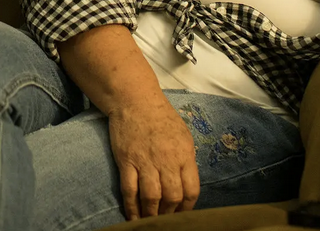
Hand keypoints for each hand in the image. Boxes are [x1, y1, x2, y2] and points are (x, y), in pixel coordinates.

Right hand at [108, 96, 200, 219]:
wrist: (135, 100)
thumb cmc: (161, 116)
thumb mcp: (183, 135)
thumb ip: (186, 159)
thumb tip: (186, 183)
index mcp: (184, 154)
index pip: (191, 189)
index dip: (188, 207)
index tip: (182, 214)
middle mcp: (167, 159)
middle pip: (172, 196)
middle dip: (169, 213)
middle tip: (165, 220)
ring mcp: (145, 161)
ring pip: (151, 197)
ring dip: (151, 214)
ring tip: (150, 221)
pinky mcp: (127, 161)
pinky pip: (129, 190)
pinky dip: (131, 207)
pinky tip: (133, 216)